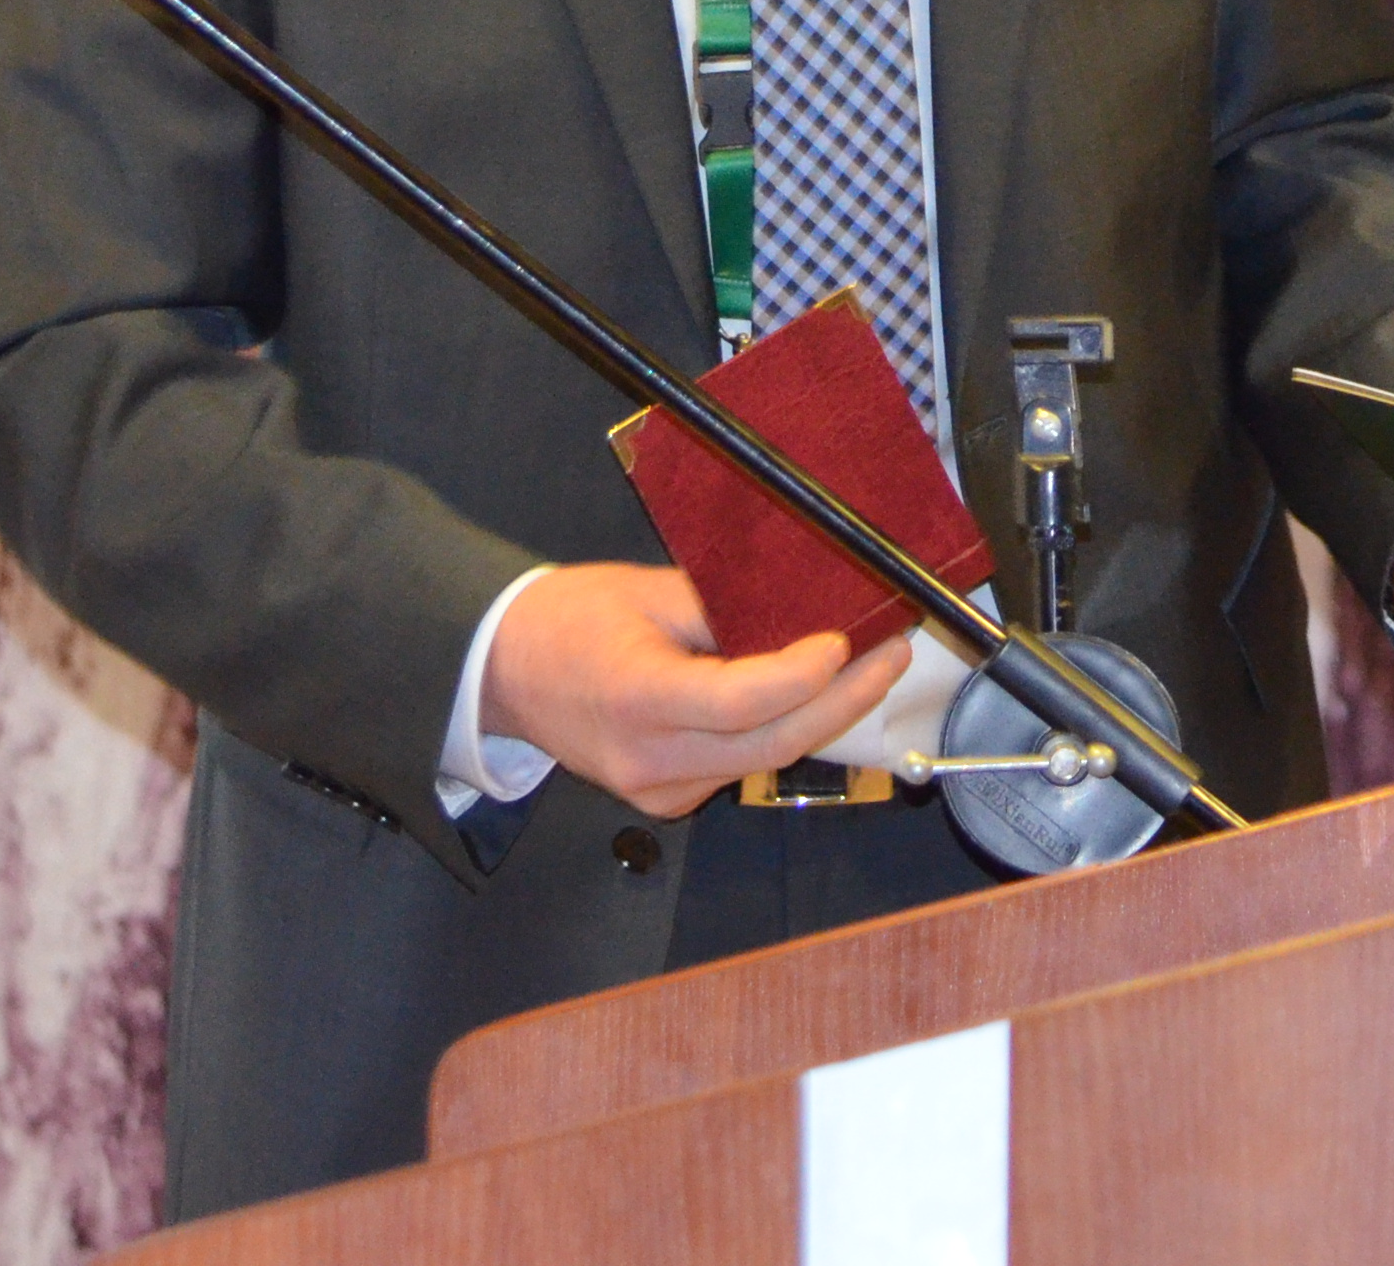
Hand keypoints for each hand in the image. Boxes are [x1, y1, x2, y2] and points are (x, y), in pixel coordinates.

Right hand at [477, 563, 909, 818]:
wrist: (502, 671)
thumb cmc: (567, 619)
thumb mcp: (645, 591)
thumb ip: (724, 608)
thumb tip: (802, 610)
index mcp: (635, 699)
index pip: (740, 703)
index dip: (802, 676)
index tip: (847, 640)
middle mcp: (649, 760)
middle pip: (770, 745)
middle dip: (843, 701)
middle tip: (891, 655)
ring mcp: (657, 792)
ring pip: (761, 762)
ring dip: (819, 717)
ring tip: (865, 667)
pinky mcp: (664, 802)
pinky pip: (737, 768)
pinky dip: (778, 732)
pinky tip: (806, 696)